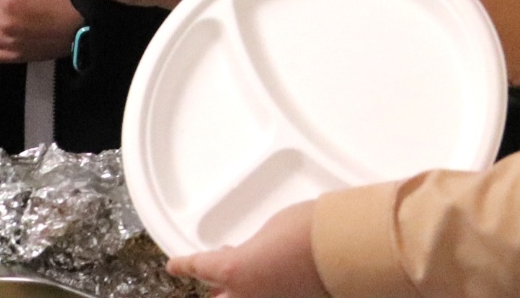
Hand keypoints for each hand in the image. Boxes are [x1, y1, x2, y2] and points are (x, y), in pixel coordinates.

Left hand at [170, 200, 327, 296]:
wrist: (346, 245)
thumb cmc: (308, 229)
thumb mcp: (270, 232)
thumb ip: (252, 250)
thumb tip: (253, 259)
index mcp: (233, 271)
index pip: (199, 268)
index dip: (184, 265)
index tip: (173, 265)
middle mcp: (247, 297)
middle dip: (218, 291)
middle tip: (218, 283)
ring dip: (243, 293)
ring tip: (252, 279)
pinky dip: (268, 291)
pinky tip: (275, 282)